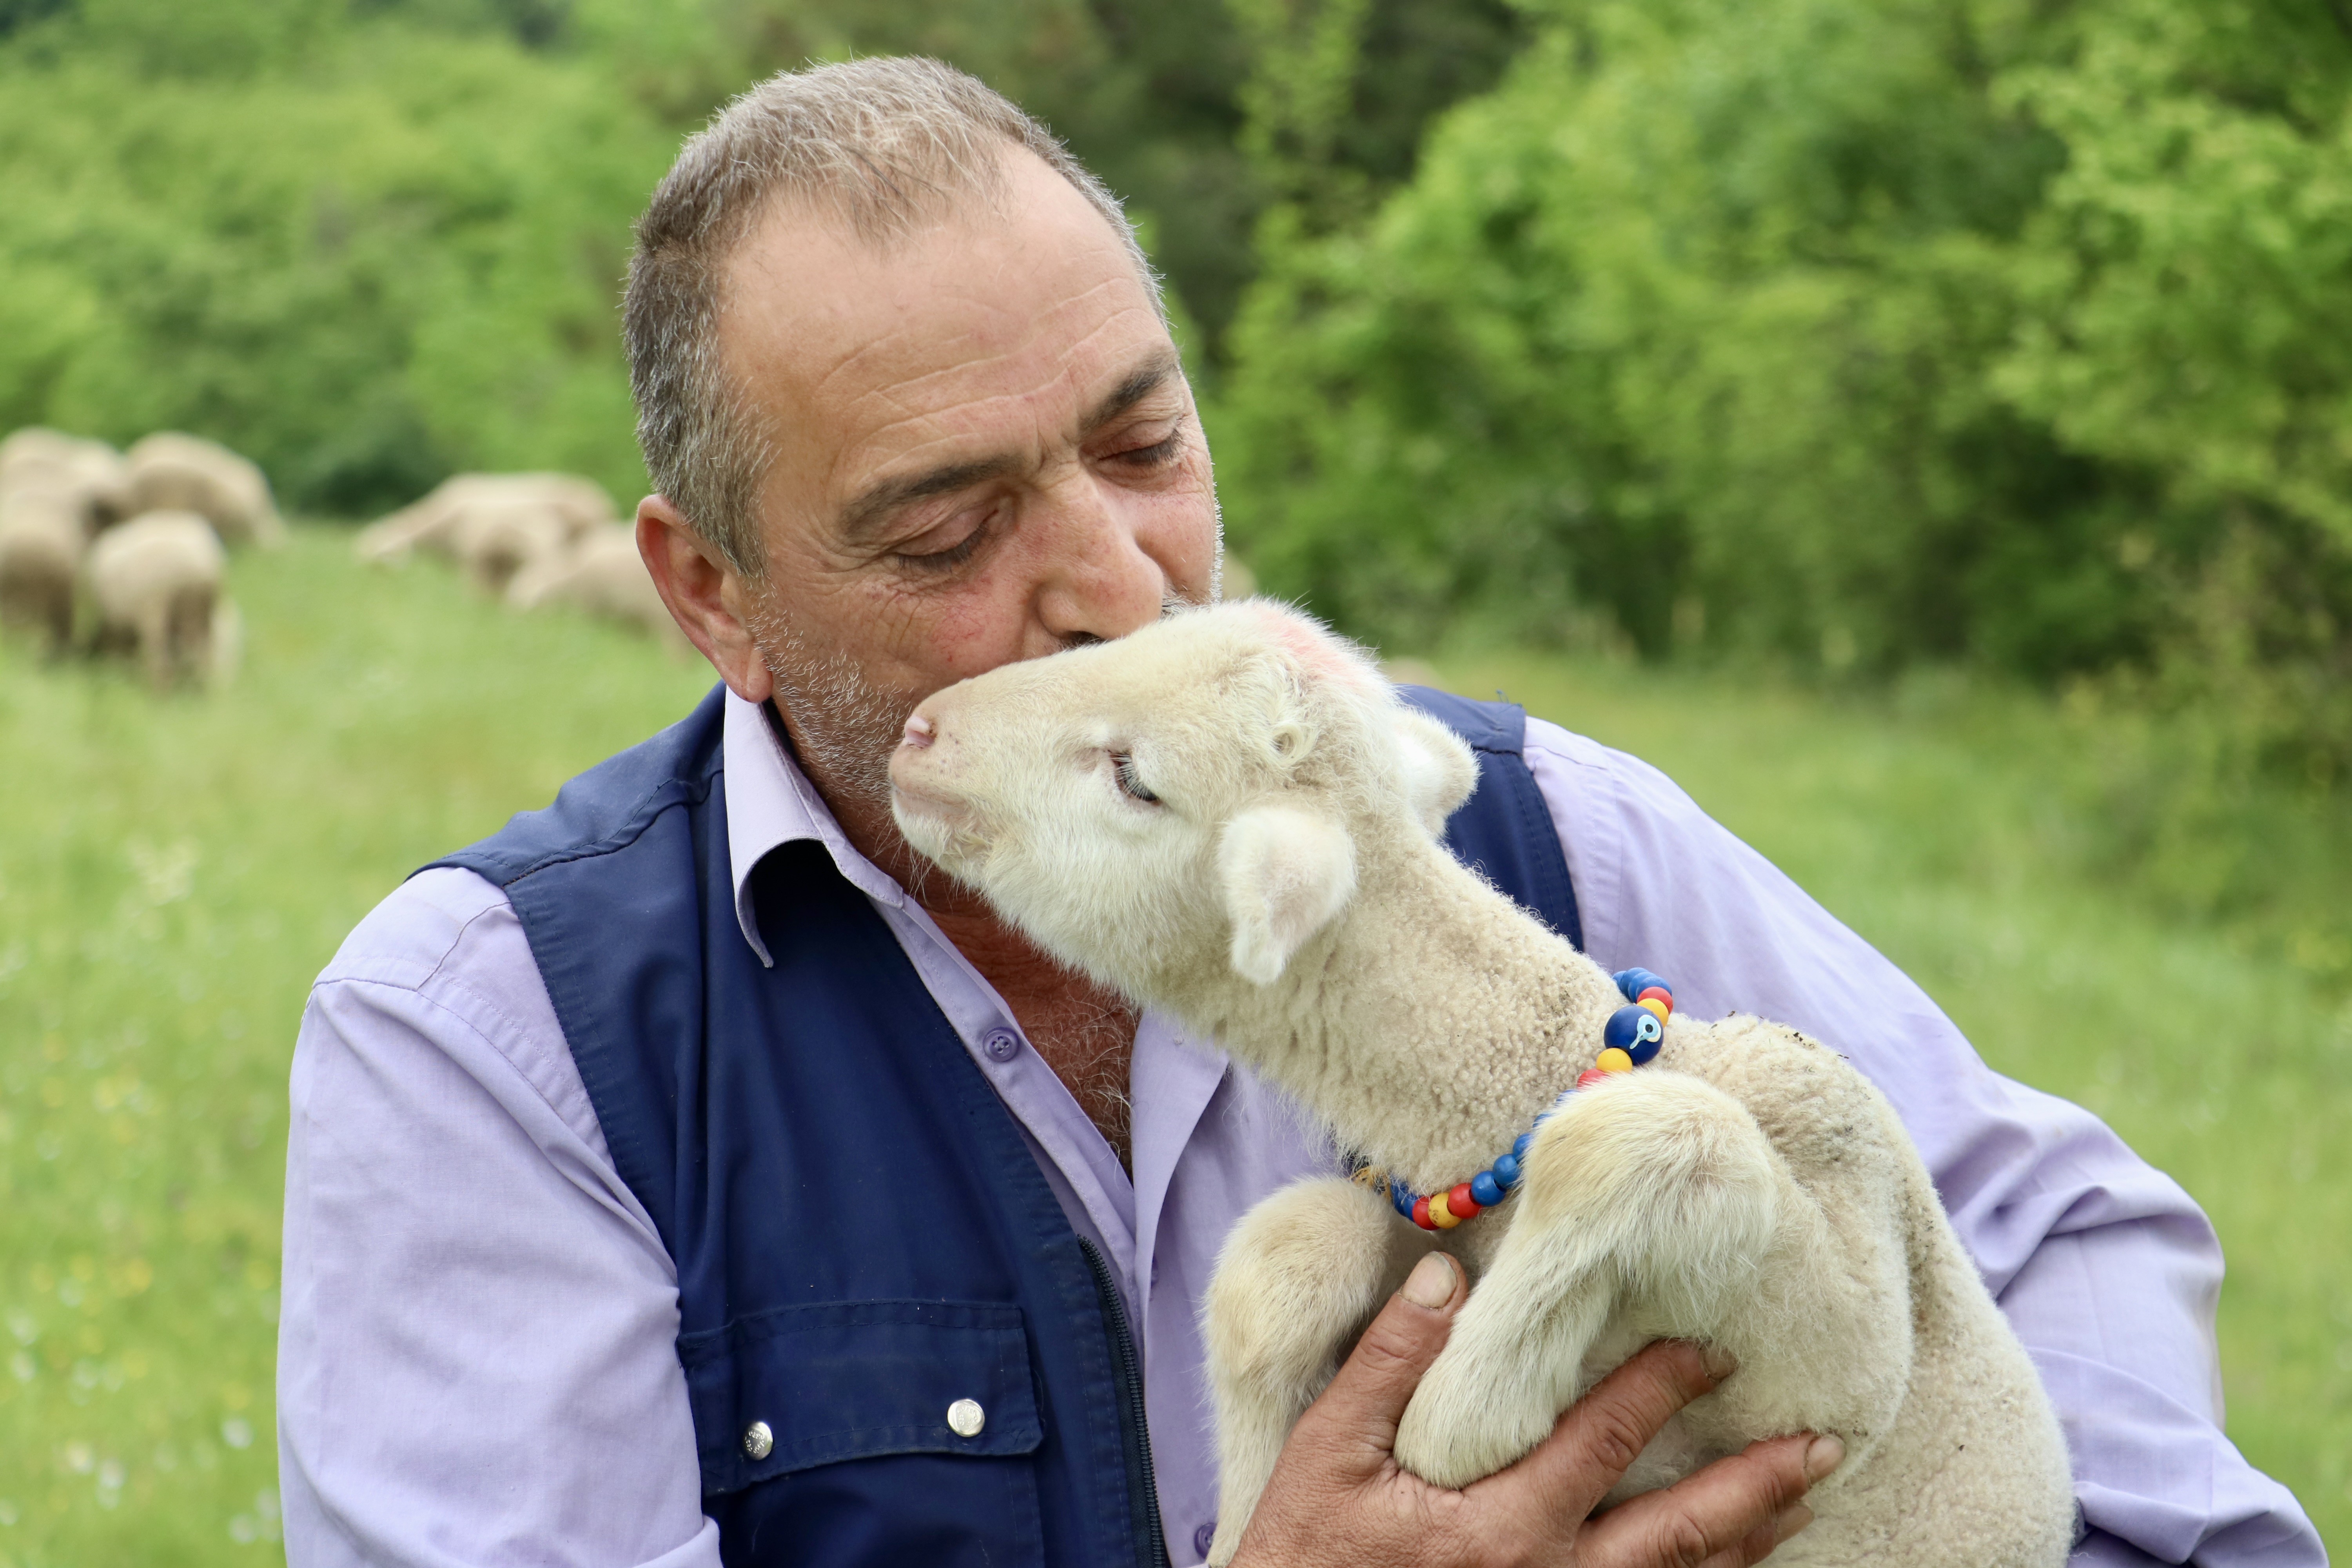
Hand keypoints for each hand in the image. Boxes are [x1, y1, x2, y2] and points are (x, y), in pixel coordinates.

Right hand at [1228, 1252, 1842, 1567]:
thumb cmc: (1303, 1559)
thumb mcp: (1328, 1456)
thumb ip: (1389, 1365)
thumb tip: (1442, 1276)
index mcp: (1502, 1527)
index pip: (1605, 1440)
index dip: (1662, 1385)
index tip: (1711, 1348)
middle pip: (1679, 1534)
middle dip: (1755, 1486)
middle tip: (1820, 1444)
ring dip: (1746, 1542)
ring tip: (1799, 1500)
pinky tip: (1727, 1565)